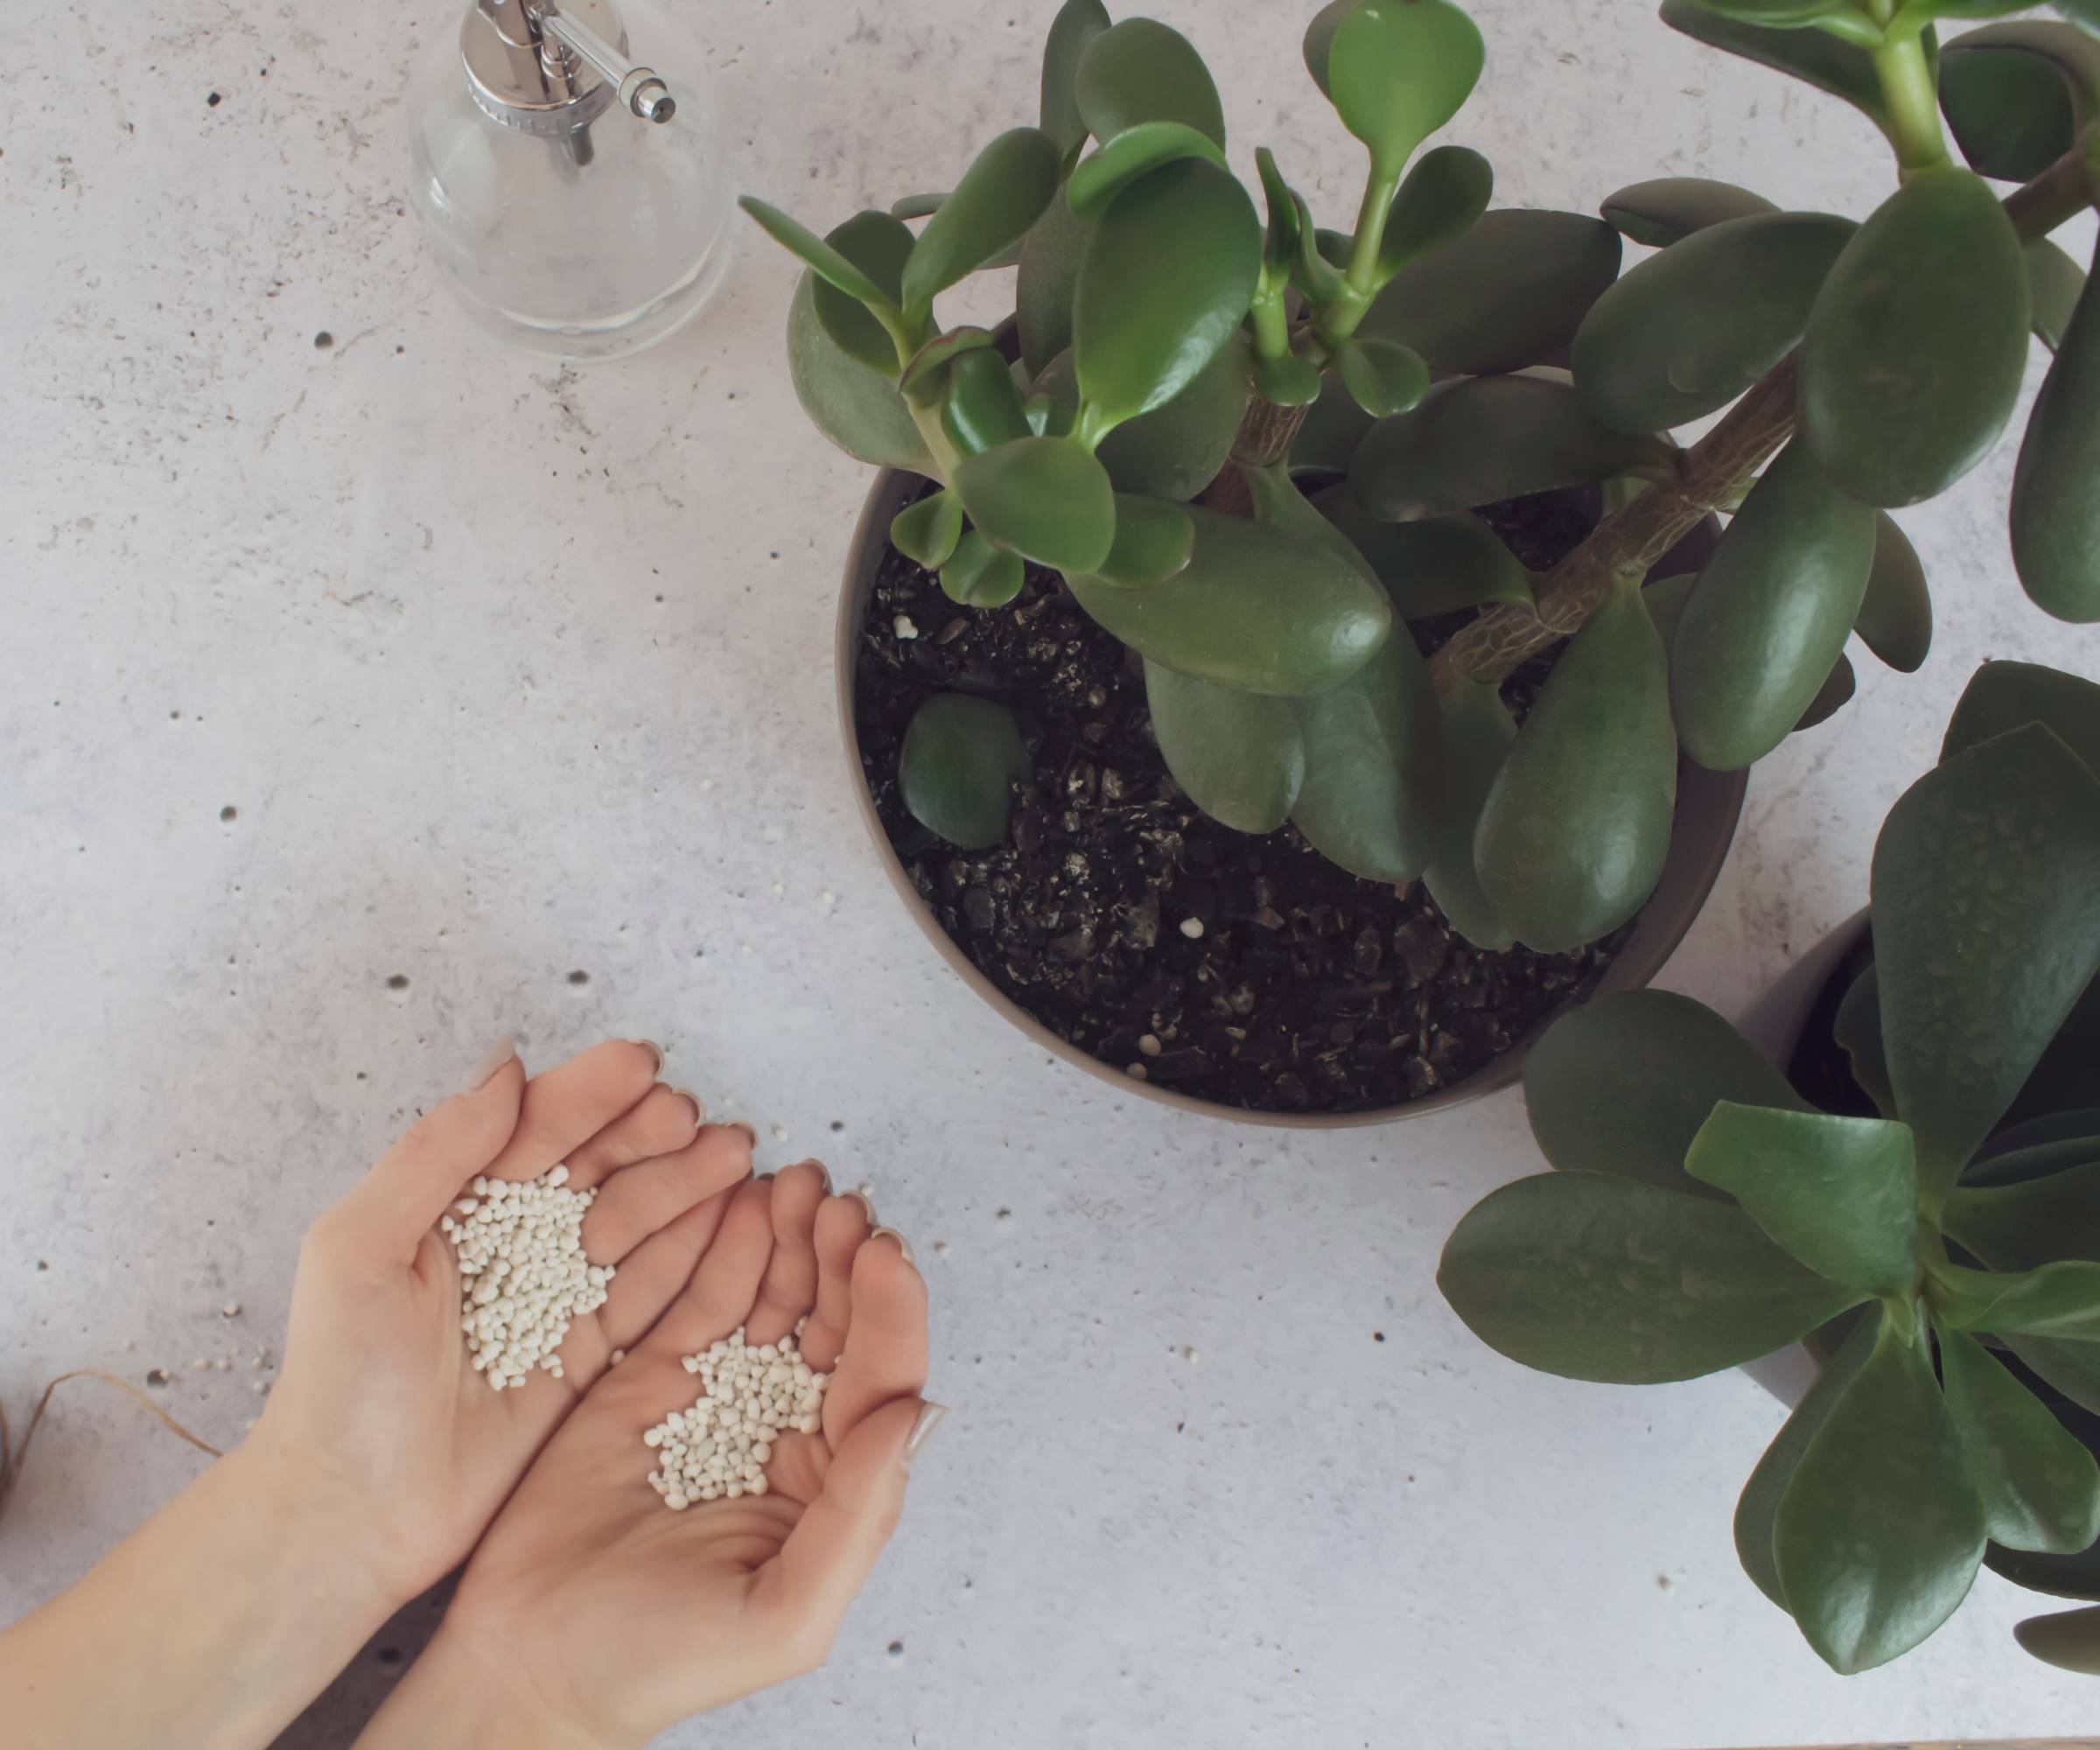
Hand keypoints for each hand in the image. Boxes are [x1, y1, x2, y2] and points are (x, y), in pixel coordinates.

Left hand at [251, 1037, 754, 1607]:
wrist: (351, 1514)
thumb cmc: (336, 1382)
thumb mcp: (357, 1248)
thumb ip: (433, 1154)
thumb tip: (504, 1066)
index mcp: (452, 1205)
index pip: (532, 1131)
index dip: (587, 1095)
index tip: (638, 1067)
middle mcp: (510, 1244)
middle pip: (597, 1170)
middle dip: (650, 1135)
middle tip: (693, 1117)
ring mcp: (554, 1300)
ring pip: (635, 1224)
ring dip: (686, 1184)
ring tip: (731, 1154)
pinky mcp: (589, 1359)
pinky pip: (650, 1295)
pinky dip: (693, 1254)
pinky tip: (730, 1219)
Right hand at [358, 1163, 938, 1749]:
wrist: (531, 1666)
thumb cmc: (661, 1662)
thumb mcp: (785, 1616)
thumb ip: (860, 1517)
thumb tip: (913, 1415)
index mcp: (834, 1482)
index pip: (880, 1377)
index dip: (888, 1312)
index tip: (881, 1254)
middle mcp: (787, 1428)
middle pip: (834, 1320)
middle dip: (840, 1254)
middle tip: (833, 1202)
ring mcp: (719, 1394)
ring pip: (773, 1294)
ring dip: (790, 1235)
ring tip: (793, 1186)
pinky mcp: (649, 1375)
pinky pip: (698, 1296)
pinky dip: (721, 1244)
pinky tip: (736, 1201)